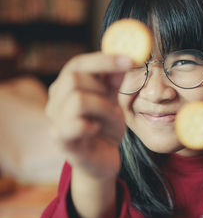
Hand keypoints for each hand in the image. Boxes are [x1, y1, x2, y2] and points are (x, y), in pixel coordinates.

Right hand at [46, 52, 131, 180]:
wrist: (103, 160)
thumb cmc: (105, 128)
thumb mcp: (113, 101)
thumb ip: (115, 81)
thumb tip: (125, 57)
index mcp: (67, 87)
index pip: (78, 64)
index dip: (104, 60)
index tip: (131, 60)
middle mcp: (56, 102)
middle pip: (74, 78)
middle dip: (102, 87)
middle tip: (113, 101)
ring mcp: (56, 122)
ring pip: (77, 100)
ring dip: (104, 108)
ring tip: (112, 119)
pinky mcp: (62, 142)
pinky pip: (73, 126)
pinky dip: (90, 125)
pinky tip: (96, 129)